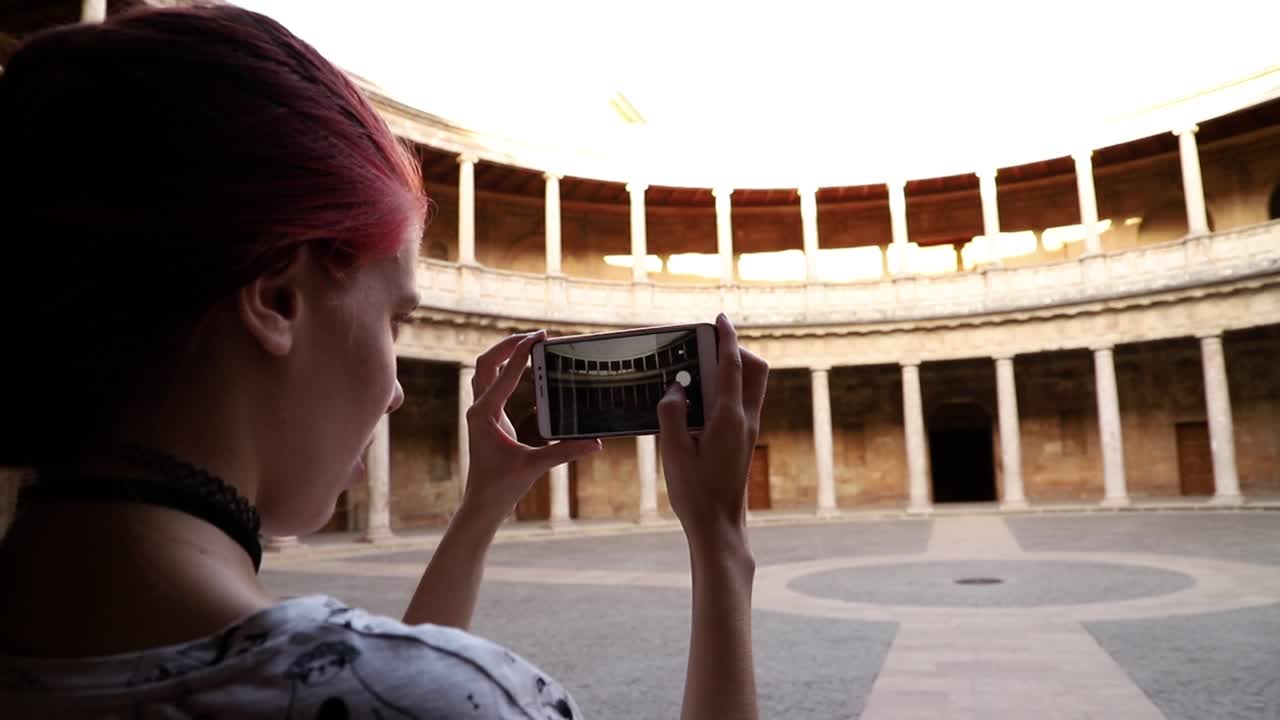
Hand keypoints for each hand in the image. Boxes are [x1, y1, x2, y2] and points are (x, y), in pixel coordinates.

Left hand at [462, 331, 601, 524]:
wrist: (483, 503)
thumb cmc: (502, 486)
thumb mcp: (535, 466)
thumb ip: (565, 452)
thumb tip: (596, 443)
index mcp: (485, 414)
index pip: (504, 374)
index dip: (522, 352)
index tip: (539, 336)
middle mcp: (478, 408)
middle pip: (486, 362)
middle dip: (509, 344)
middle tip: (536, 335)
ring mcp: (480, 412)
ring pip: (485, 370)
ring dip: (504, 353)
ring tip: (529, 343)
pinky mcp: (486, 417)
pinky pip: (491, 382)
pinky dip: (504, 368)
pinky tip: (523, 368)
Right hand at [658, 315, 767, 543]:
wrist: (719, 525)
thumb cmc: (695, 492)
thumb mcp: (673, 451)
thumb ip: (672, 413)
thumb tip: (675, 389)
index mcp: (729, 418)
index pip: (732, 366)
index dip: (727, 338)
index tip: (719, 318)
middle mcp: (746, 420)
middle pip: (755, 369)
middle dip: (736, 350)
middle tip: (708, 345)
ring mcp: (749, 431)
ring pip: (754, 385)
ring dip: (735, 369)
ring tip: (701, 370)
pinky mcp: (745, 441)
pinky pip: (745, 402)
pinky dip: (730, 389)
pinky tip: (702, 400)